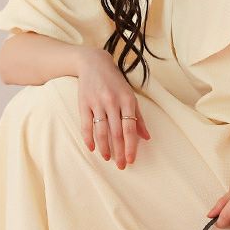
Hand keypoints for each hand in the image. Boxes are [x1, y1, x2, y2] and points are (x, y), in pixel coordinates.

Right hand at [77, 48, 150, 168]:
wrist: (94, 63)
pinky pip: (86, 125)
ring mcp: (97, 102)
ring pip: (101, 131)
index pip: (130, 128)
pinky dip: (88, 139)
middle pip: (116, 133)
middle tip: (120, 165)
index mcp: (127, 100)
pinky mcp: (83, 103)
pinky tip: (92, 149)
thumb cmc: (116, 82)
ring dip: (104, 147)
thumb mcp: (130, 96)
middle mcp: (112, 102)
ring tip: (107, 158)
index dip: (131, 146)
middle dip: (119, 151)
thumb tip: (146, 137)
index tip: (131, 160)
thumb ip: (138, 117)